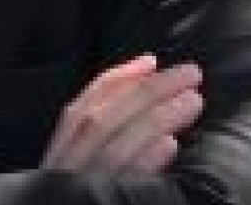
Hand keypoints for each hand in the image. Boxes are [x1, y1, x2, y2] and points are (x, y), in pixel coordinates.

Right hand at [41, 54, 203, 173]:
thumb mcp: (79, 175)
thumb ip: (104, 147)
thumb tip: (150, 117)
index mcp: (58, 157)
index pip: (80, 109)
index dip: (115, 81)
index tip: (151, 61)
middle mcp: (64, 169)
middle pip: (101, 121)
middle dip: (146, 91)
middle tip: (190, 75)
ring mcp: (80, 189)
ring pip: (115, 148)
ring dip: (156, 119)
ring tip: (192, 101)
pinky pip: (123, 184)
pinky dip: (144, 161)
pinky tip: (170, 144)